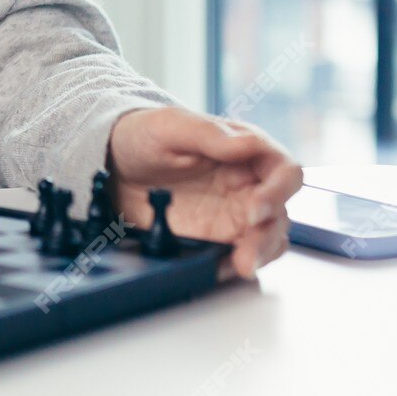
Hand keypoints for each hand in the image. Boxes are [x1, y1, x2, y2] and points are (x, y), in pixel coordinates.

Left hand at [104, 106, 301, 280]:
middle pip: (281, 210)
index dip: (278, 190)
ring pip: (270, 236)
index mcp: (244, 150)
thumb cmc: (142, 136)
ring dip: (261, 252)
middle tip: (247, 247)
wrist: (113, 167)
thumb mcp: (169, 126)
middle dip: (270, 231)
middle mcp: (248, 183)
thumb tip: (248, 144)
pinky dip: (240, 263)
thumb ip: (208, 134)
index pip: (284, 170)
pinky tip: (224, 268)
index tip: (255, 207)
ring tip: (241, 264)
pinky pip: (243, 253)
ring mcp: (235, 212)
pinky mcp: (219, 236)